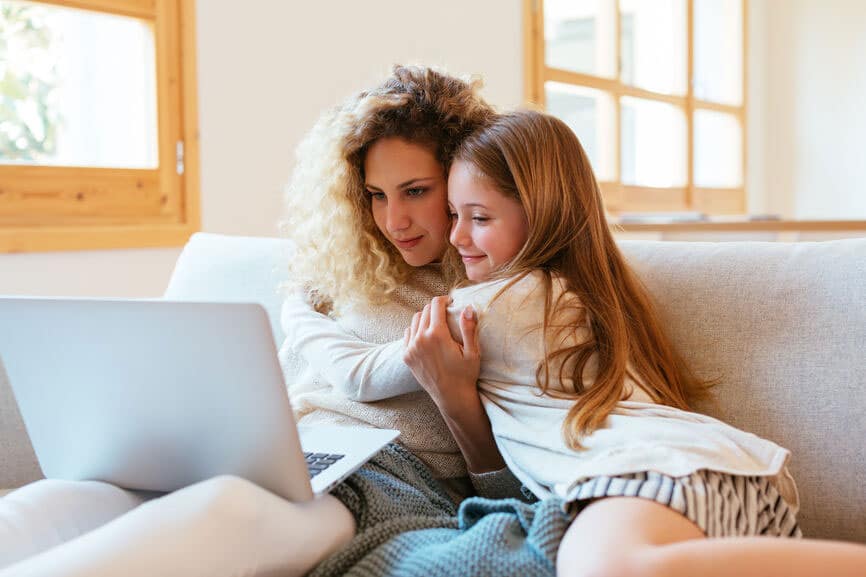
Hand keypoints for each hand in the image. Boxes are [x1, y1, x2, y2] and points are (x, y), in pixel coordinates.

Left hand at [404, 296, 505, 472]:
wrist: (451, 397)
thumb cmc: (465, 375)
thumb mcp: (473, 352)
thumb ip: (469, 328)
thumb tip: (468, 308)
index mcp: (437, 335)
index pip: (436, 305)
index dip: (444, 299)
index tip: (451, 302)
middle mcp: (421, 339)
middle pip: (425, 310)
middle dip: (436, 308)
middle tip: (446, 312)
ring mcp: (411, 348)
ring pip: (415, 320)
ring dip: (425, 317)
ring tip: (436, 322)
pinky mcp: (407, 356)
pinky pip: (408, 333)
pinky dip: (416, 329)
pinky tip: (426, 335)